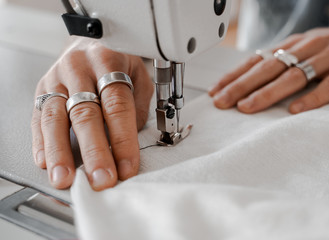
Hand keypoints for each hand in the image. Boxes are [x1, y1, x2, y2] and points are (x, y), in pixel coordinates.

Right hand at [31, 37, 153, 190]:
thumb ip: (137, 108)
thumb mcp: (138, 76)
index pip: (117, 106)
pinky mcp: (41, 90)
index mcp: (109, 62)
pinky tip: (46, 162)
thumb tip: (129, 144)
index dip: (123, 140)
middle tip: (100, 178)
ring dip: (60, 152)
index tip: (127, 167)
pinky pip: (37, 118)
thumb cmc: (116, 62)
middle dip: (94, 151)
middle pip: (86, 114)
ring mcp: (56, 79)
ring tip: (65, 178)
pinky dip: (41, 142)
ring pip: (56, 118)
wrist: (88, 42)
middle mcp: (79, 69)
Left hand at [209, 21, 328, 113]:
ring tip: (247, 107)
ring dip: (268, 92)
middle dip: (242, 86)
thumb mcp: (301, 51)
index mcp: (292, 45)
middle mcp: (307, 48)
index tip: (215, 92)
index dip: (234, 76)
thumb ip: (279, 65)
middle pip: (269, 68)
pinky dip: (314, 97)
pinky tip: (296, 110)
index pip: (256, 60)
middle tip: (222, 102)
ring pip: (295, 75)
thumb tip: (246, 85)